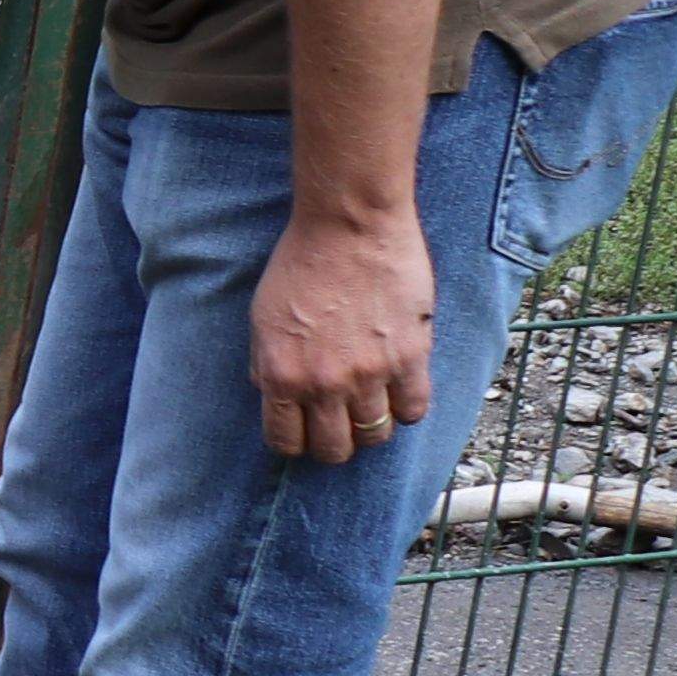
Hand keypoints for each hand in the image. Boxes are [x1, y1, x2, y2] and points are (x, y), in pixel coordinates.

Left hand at [247, 205, 438, 461]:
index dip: (296, 443)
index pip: (286, 442)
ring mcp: (370, 373)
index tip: (305, 433)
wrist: (348, 227)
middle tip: (340, 426)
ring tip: (371, 408)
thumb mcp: (262, 320)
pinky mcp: (410, 356)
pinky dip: (407, 408)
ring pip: (376, 435)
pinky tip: (399, 392)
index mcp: (281, 376)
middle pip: (334, 448)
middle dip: (335, 443)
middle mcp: (324, 384)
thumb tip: (276, 396)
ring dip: (372, 428)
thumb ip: (268, 364)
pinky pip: (414, 408)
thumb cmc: (301, 265)